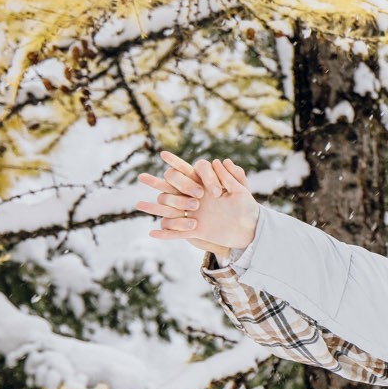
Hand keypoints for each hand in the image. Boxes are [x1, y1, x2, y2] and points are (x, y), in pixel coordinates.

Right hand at [137, 153, 260, 260]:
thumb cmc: (246, 207)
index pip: (184, 170)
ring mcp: (190, 214)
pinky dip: (164, 234)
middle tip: (199, 197)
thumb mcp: (242, 191)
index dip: (174, 162)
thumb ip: (233, 177)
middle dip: (181, 188)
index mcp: (202, 185)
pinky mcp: (194, 231)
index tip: (164, 154)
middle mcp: (191, 198)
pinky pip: (174, 233)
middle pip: (171, 188)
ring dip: (156, 208)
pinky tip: (152, 233)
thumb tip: (222, 161)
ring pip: (167, 210)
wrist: (248, 228)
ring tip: (139, 205)